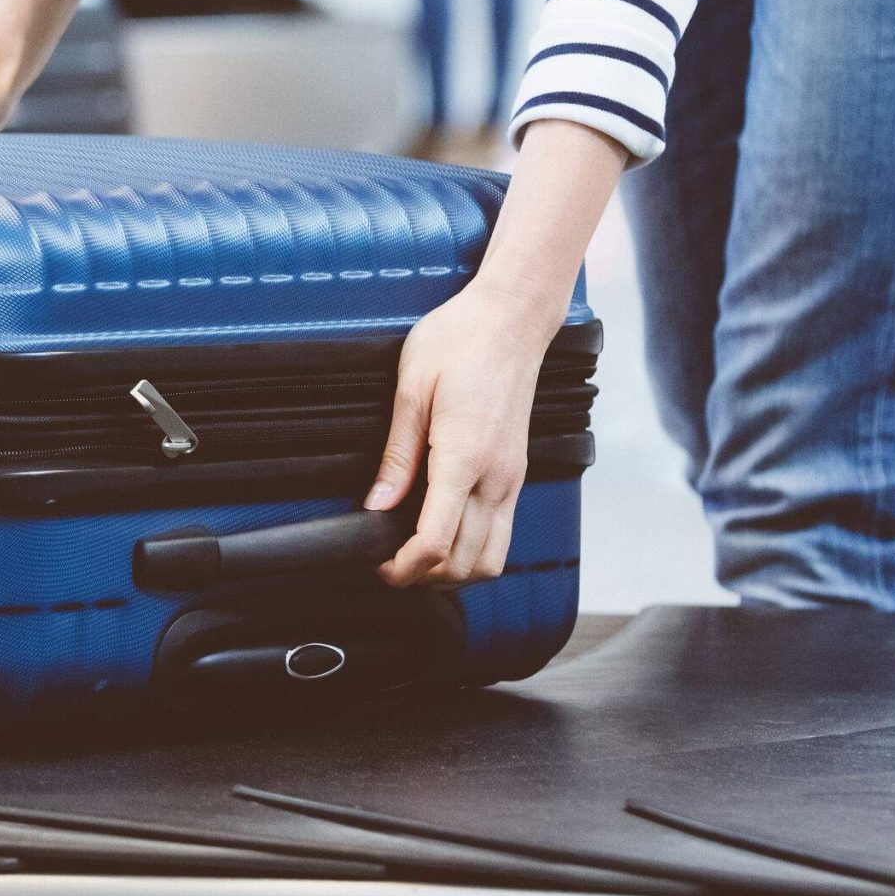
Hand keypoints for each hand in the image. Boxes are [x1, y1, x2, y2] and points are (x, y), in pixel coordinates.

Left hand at [365, 281, 558, 587]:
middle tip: (388, 565)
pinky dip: (474, 550)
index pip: (436, 540)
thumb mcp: (411, 389)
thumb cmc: (460, 339)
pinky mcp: (518, 473)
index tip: (377, 565)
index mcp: (466, 456)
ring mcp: (513, 478)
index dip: (402, 566)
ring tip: (415, 557)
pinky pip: (503, 533)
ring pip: (492, 558)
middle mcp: (497, 476)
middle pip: (466, 563)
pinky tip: (445, 534)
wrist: (511, 317)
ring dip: (454, 571)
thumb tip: (377, 504)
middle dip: (424, 577)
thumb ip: (396, 455)